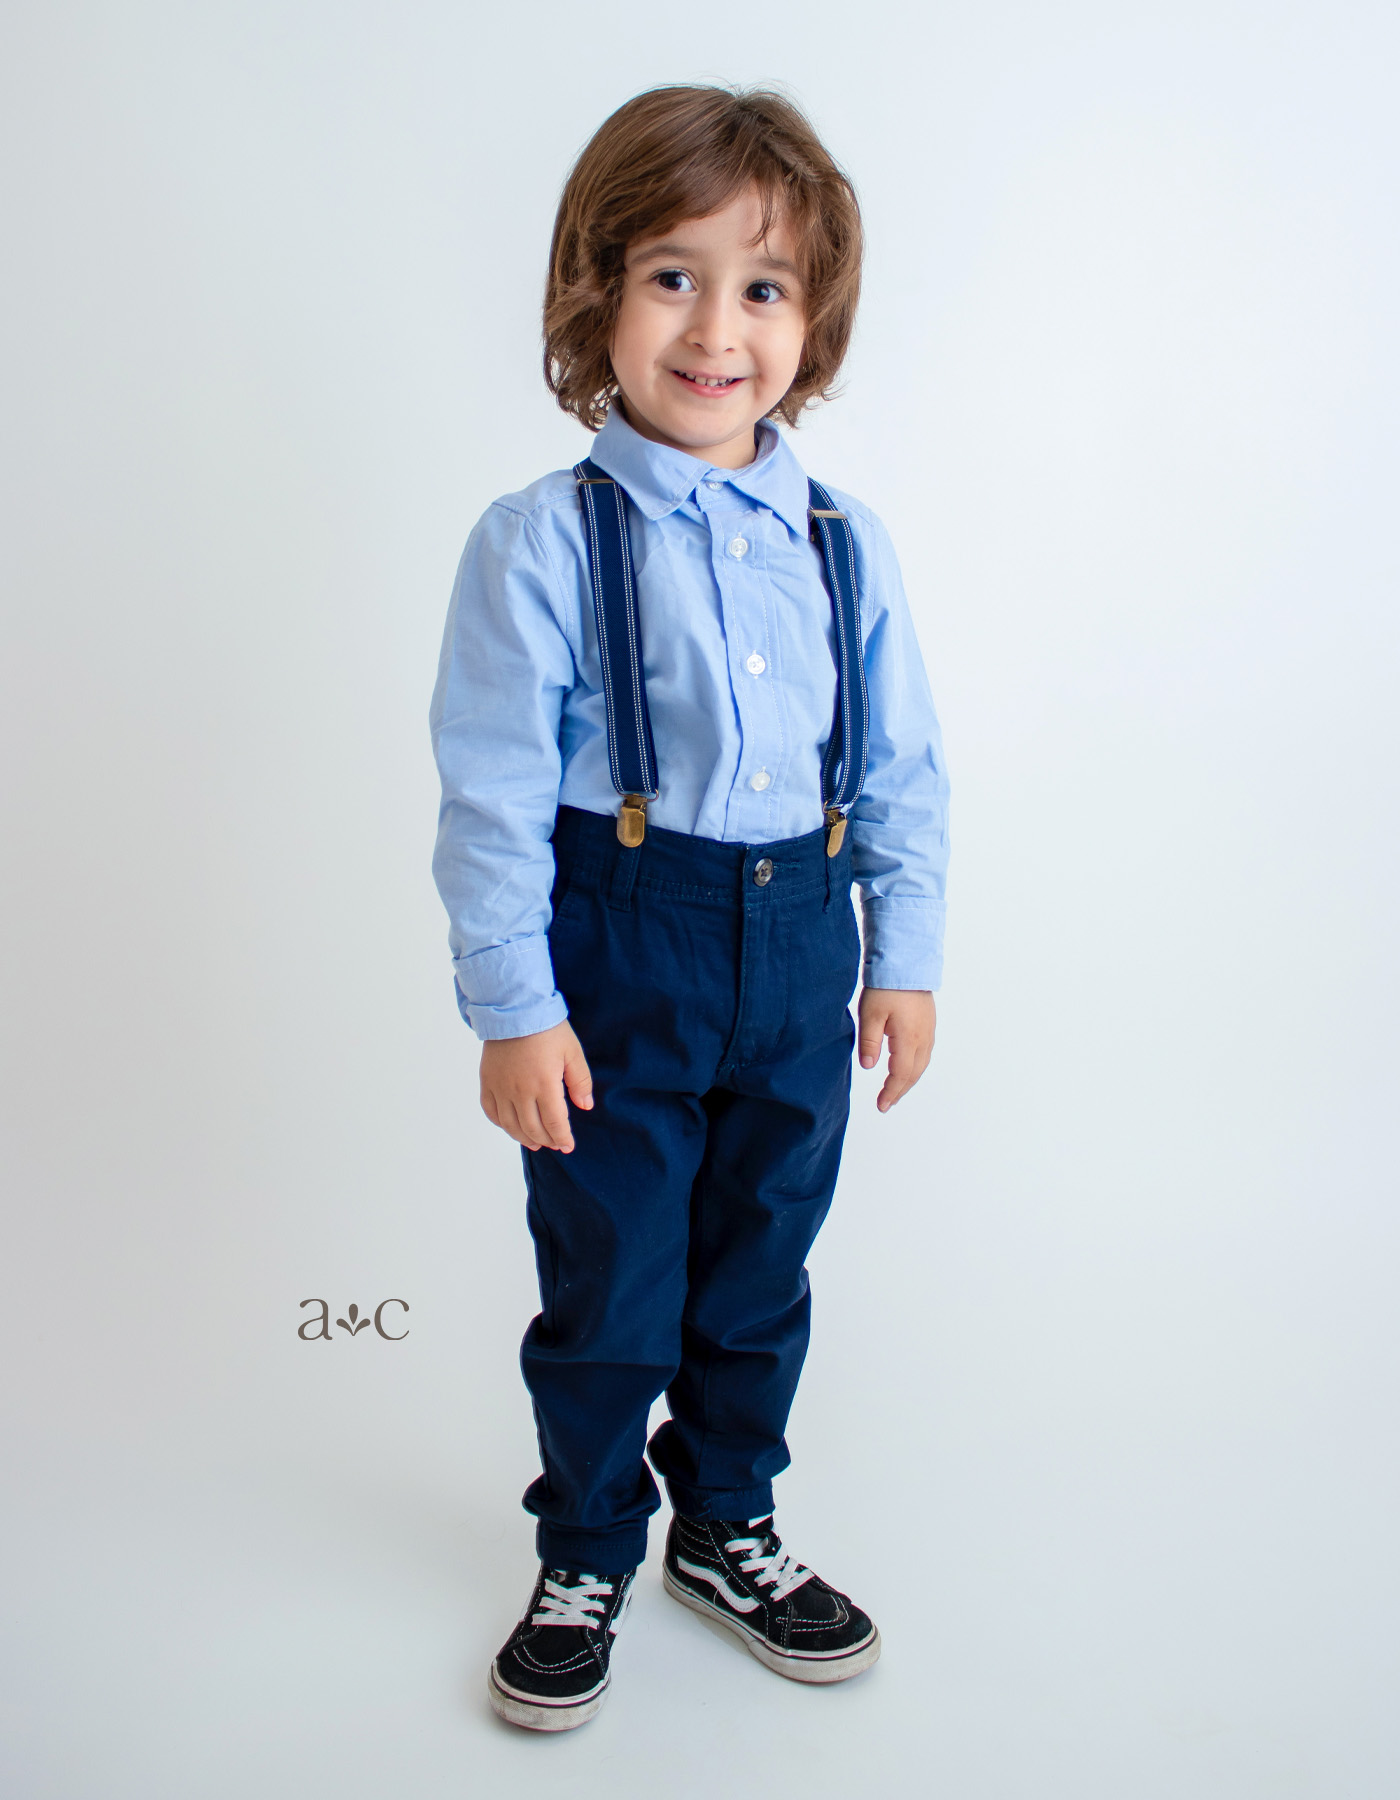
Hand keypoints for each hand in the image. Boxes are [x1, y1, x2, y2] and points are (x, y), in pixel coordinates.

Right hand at [479, 1020, 593, 1152]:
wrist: (514, 1008)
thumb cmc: (547, 1028)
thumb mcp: (572, 1052)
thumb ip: (580, 1081)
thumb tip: (586, 1106)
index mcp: (544, 1085)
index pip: (554, 1123)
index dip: (563, 1138)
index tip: (568, 1145)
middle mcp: (520, 1091)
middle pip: (533, 1129)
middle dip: (547, 1140)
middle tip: (556, 1143)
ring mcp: (501, 1088)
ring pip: (511, 1125)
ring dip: (524, 1138)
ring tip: (535, 1143)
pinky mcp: (487, 1081)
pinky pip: (490, 1111)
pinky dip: (501, 1124)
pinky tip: (511, 1126)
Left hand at [857, 988, 935, 1112]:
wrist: (906, 963)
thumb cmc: (886, 987)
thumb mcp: (870, 1015)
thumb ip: (869, 1042)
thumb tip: (868, 1066)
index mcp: (908, 1039)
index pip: (900, 1074)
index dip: (891, 1092)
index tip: (882, 1105)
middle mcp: (923, 1038)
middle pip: (913, 1073)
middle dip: (900, 1090)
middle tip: (887, 1103)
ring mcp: (928, 1030)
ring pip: (921, 1064)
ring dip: (909, 1080)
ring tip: (896, 1090)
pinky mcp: (928, 1023)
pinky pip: (925, 1053)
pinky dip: (915, 1066)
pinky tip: (907, 1066)